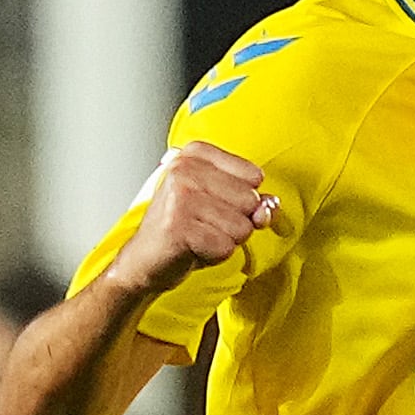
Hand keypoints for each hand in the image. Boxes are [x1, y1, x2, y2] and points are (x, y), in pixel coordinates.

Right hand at [109, 143, 277, 296]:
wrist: (144, 260)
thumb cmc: (183, 229)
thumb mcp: (220, 204)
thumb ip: (252, 200)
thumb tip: (270, 206)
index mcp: (195, 154)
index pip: (254, 175)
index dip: (244, 199)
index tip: (216, 205)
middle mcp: (185, 169)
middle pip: (250, 201)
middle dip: (236, 223)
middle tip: (205, 225)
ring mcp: (180, 196)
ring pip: (241, 227)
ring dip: (225, 240)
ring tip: (199, 236)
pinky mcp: (178, 226)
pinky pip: (225, 247)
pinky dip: (214, 255)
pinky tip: (193, 248)